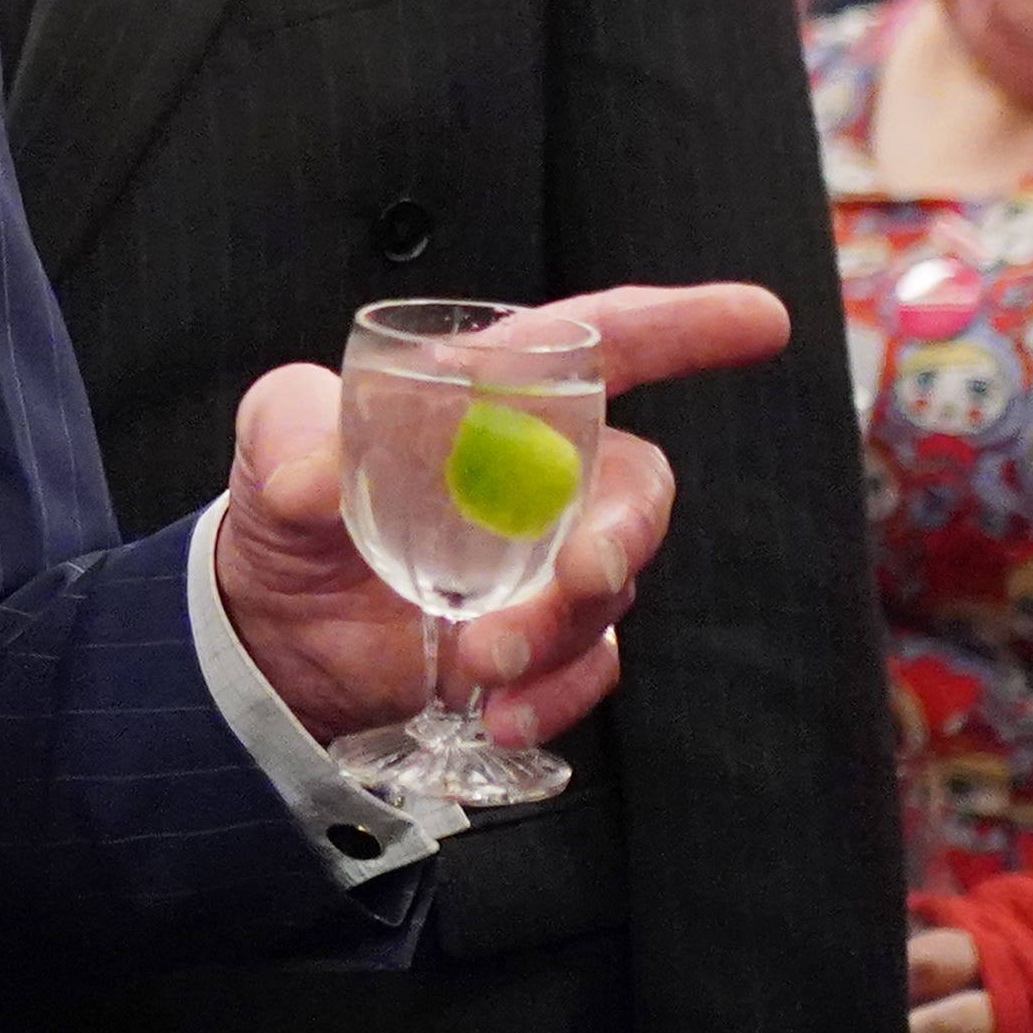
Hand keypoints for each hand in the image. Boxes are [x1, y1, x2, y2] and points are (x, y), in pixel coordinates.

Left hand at [210, 285, 780, 748]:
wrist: (270, 624)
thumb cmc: (292, 497)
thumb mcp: (272, 441)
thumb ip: (290, 437)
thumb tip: (312, 478)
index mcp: (496, 395)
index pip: (603, 344)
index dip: (684, 326)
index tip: (761, 318)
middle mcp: (544, 473)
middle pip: (634, 486)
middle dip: (625, 533)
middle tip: (581, 576)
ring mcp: (548, 562)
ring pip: (611, 588)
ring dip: (560, 630)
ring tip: (480, 661)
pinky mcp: (540, 642)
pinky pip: (587, 668)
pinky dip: (554, 695)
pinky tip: (500, 714)